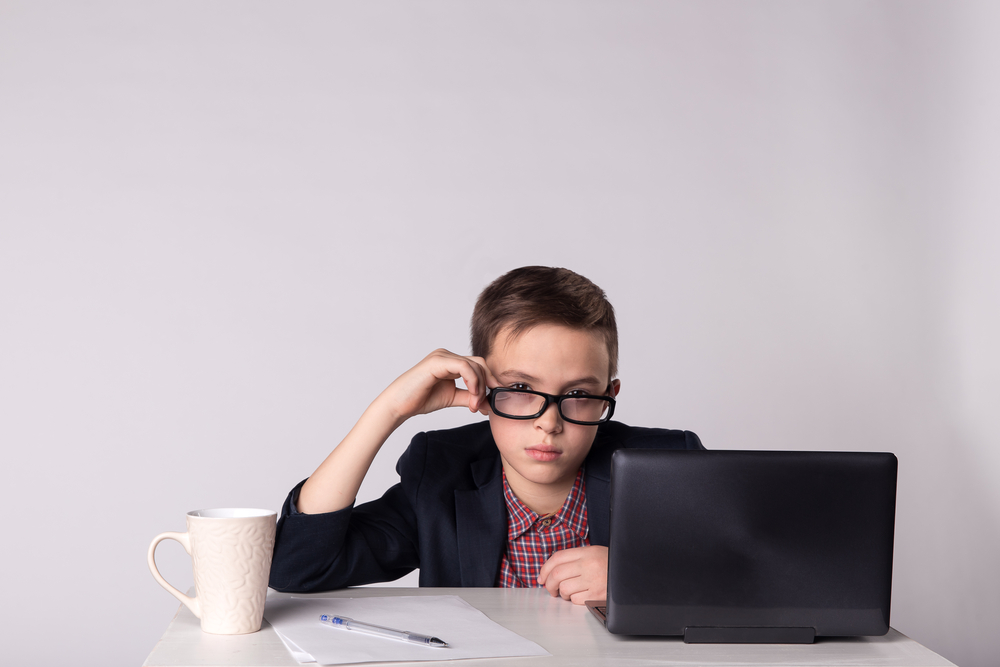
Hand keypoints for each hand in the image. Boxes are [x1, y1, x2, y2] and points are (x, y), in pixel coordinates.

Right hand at [377, 349, 497, 424]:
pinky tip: (471, 396)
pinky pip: (464, 367)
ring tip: (473, 405)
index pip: (479, 365)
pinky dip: (473, 382)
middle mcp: (447, 355)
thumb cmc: (420, 399)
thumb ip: (469, 397)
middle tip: (483, 405)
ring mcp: (442, 356)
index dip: (490, 381)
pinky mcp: (437, 362)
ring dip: (479, 388)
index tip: (493, 399)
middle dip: (487, 385)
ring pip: (474, 365)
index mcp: (451, 361)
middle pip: (480, 363)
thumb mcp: (452, 397)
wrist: (399, 405)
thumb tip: (488, 403)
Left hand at [537, 545, 607, 604]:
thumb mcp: (593, 552)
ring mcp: (593, 580)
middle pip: (557, 574)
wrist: (630, 572)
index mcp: (586, 552)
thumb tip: (550, 570)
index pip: (557, 558)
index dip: (545, 568)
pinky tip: (580, 595)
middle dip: (549, 584)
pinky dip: (574, 599)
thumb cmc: (610, 563)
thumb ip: (574, 558)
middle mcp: (589, 565)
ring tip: (567, 592)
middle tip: (550, 588)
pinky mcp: (597, 594)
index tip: (541, 577)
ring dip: (562, 593)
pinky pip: (575, 599)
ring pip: (564, 589)